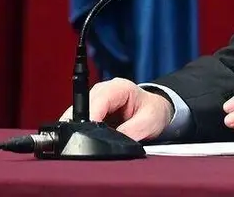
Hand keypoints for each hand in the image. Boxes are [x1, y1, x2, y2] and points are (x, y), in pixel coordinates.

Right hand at [59, 78, 174, 141]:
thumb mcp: (149, 122)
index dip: (90, 118)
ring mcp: (95, 100)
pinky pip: (81, 122)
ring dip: (81, 130)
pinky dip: (83, 132)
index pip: (97, 101)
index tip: (87, 135)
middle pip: (82, 107)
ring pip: (78, 115)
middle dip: (82, 126)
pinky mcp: (91, 111)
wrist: (155, 110)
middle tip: (86, 144)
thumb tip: (113, 143)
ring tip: (90, 143)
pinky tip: (91, 140)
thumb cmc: (154, 111)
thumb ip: (131, 132)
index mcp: (118, 88)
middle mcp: (103, 91)